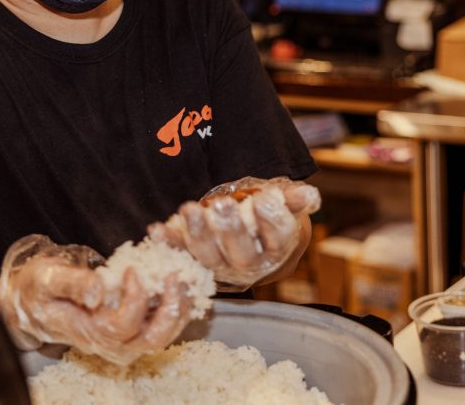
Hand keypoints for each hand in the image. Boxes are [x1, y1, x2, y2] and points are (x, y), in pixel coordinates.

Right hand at [0, 235, 193, 364]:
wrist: (38, 299)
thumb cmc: (40, 288)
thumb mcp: (47, 279)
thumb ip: (72, 283)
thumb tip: (97, 292)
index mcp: (88, 332)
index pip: (122, 326)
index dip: (134, 299)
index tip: (133, 270)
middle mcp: (111, 343)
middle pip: (153, 339)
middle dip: (171, 308)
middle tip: (175, 275)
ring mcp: (126, 339)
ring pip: (165, 333)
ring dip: (180, 305)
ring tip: (182, 274)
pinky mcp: (136, 327)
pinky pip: (165, 321)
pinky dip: (177, 300)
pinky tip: (179, 276)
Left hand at [148, 178, 320, 291]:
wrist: (250, 239)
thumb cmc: (267, 217)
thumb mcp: (283, 204)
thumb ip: (294, 199)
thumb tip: (309, 195)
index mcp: (277, 249)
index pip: (279, 237)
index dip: (272, 219)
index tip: (263, 199)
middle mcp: (251, 265)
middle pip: (243, 253)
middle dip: (231, 229)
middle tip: (222, 205)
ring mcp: (221, 268)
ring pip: (210, 257)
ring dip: (197, 234)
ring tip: (189, 209)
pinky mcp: (196, 264)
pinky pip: (181, 255)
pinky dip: (168, 243)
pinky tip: (156, 230)